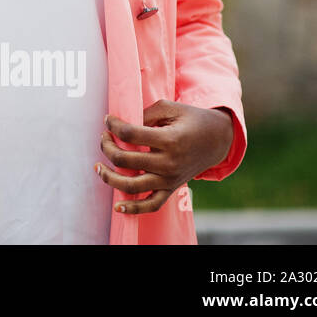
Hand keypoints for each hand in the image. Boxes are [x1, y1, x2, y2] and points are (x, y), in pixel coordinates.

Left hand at [96, 99, 234, 214]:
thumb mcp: (170, 108)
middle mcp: (168, 163)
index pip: (129, 134)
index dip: (113, 125)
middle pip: (124, 159)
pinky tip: (118, 206)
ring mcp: (169, 179)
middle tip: (104, 137)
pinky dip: (134, 208)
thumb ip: (144, 114)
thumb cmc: (191, 120)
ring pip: (131, 185)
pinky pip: (151, 205)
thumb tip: (120, 125)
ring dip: (109, 177)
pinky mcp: (171, 189)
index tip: (108, 120)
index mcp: (169, 140)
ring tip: (98, 166)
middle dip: (106, 146)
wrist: (218, 140)